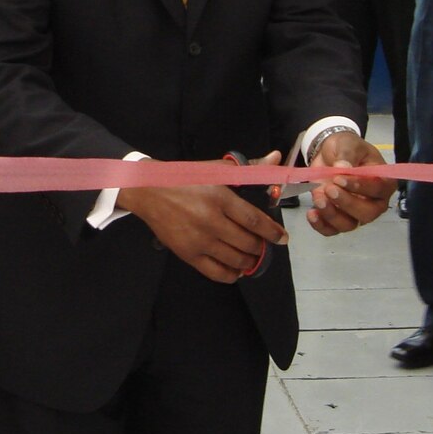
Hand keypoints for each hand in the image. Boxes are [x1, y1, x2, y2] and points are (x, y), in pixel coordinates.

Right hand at [120, 178, 287, 284]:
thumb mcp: (217, 169)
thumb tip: (276, 159)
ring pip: (235, 259)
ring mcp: (198, 240)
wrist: (149, 191)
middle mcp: (210, 221)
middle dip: (261, 247)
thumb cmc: (185, 178)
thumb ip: (250, 168)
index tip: (282, 238)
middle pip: (247, 243)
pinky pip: (216, 272)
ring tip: (252, 257)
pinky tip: (236, 270)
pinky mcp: (187, 254)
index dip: (272, 232)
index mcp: (219, 198)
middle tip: (263, 246)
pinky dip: (231, 274)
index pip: (254, 221)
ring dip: (249, 261)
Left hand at [306, 132, 393, 235]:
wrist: (329, 154)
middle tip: (329, 189)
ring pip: (349, 224)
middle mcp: (374, 202)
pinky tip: (312, 214)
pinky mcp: (338, 219)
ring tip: (318, 199)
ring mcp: (356, 214)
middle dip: (346, 203)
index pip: (377, 189)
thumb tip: (343, 166)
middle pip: (366, 213)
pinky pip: (332, 230)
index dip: (360, 187)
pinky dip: (321, 225)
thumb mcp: (348, 144)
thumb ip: (347, 155)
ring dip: (332, 215)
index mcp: (383, 182)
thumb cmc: (346, 148)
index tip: (340, 179)